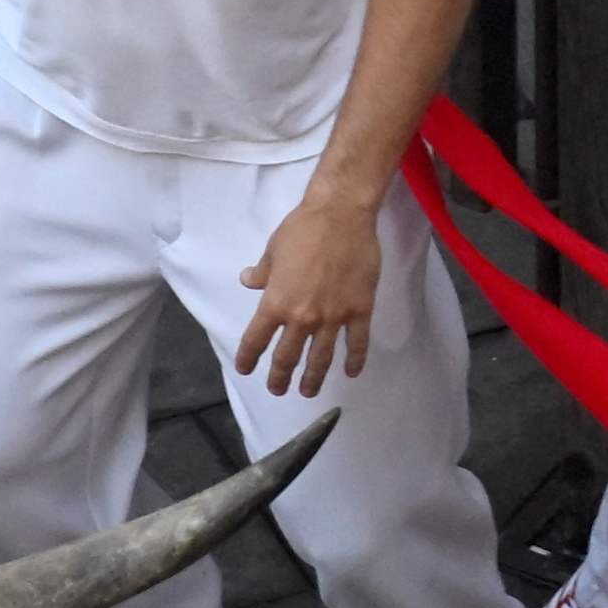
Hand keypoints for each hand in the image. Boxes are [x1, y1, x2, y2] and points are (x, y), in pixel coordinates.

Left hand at [234, 195, 382, 397]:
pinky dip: (354, 360)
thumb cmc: (302, 230)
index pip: (256, 340)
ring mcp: (333, 316)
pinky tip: (350, 372)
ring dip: (313, 378)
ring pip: (321, 357)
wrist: (341, 216)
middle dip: (280, 377)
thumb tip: (248, 281)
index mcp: (275, 303)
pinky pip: (357, 343)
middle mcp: (302, 317)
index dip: (249, 358)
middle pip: (287, 357)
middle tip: (278, 390)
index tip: (246, 370)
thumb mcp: (272, 252)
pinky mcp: (360, 310)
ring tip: (308, 392)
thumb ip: (261, 274)